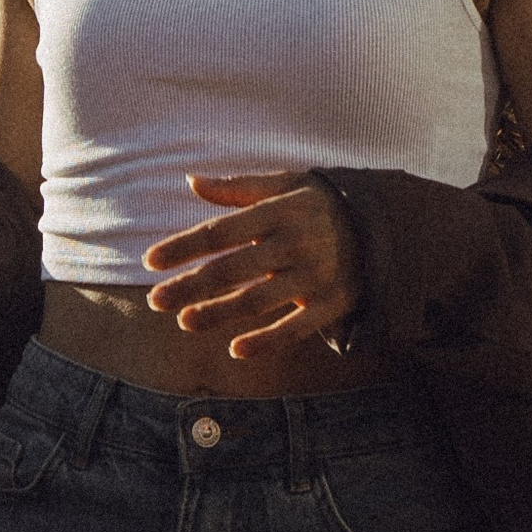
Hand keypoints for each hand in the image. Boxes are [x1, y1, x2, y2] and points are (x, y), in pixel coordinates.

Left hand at [141, 173, 360, 361]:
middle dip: (190, 286)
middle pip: (233, 269)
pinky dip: (267, 341)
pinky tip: (236, 350)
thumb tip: (191, 181)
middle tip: (154, 300)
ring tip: (184, 322)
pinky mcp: (330, 304)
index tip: (149, 261)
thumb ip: (238, 187)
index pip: (221, 231)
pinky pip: (295, 327)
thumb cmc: (318, 204)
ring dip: (219, 313)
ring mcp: (313, 276)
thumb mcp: (284, 185)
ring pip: (258, 300)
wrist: (382, 226)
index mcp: (278, 212)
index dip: (184, 246)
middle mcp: (293, 243)